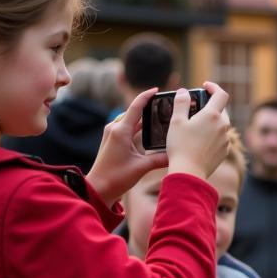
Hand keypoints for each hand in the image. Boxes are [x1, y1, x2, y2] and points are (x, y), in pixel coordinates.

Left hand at [87, 88, 169, 205]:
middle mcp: (115, 128)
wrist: (99, 188)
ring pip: (131, 120)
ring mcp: (112, 134)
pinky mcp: (113, 140)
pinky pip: (128, 128)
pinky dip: (139, 126)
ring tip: (159, 115)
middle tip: (164, 105)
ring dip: (144, 117)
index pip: (136, 107)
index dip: (146, 96)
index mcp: (121, 131)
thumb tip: (177, 154)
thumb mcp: (142, 167)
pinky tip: (149, 130)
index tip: (157, 90)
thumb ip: (160, 158)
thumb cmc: (117, 177)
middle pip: (134, 111)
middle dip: (148, 107)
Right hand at [165, 82, 229, 180]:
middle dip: (211, 105)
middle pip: (222, 110)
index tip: (205, 86)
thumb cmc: (181, 145)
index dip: (214, 87)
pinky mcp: (225, 151)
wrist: (189, 172)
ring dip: (212, 121)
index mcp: (212, 115)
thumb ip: (181, 103)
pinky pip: (221, 138)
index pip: (221, 94)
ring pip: (222, 125)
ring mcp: (226, 140)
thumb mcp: (176, 121)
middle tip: (197, 106)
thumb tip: (184, 92)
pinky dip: (213, 134)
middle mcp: (223, 126)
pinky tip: (201, 139)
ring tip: (197, 124)